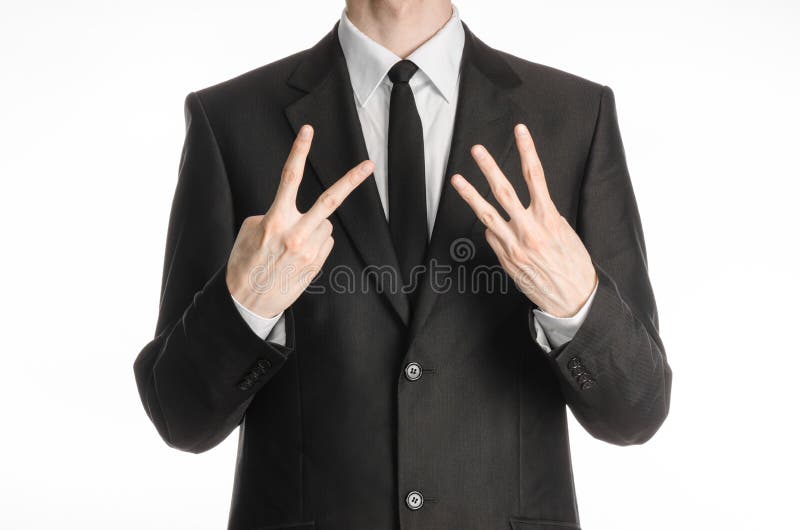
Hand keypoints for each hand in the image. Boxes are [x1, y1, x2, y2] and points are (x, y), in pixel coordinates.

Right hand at [226, 125, 373, 317]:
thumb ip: (274, 215)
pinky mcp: (317, 265)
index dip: (299, 152)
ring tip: (292, 245)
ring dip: (314, 227)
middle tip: (369, 164)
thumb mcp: (250, 231)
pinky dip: (315, 243)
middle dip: (350, 180)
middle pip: (330, 200)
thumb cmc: (245, 262)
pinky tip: (297, 256)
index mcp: (275, 220)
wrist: (248, 302)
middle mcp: (296, 234)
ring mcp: (310, 251)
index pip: (289, 178)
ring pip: (325, 225)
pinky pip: (324, 242)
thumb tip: (295, 215)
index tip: (308, 131)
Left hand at [451, 124, 596, 317]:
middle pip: (504, 191)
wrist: (573, 298)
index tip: (520, 130)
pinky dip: (491, 227)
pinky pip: (493, 236)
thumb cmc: (574, 264)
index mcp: (549, 218)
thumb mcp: (565, 231)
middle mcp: (528, 229)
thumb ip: (543, 215)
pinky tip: (492, 225)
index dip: (527, 150)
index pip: (535, 175)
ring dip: (470, 194)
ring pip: (486, 214)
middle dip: (489, 168)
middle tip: (477, 150)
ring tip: (456, 179)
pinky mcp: (505, 259)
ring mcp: (513, 245)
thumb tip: (524, 206)